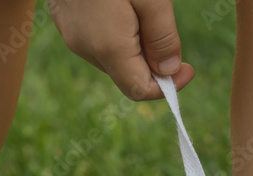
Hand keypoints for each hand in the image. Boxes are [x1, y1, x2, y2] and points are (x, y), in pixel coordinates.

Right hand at [50, 0, 194, 100]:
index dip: (167, 87)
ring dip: (136, 47)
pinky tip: (125, 6)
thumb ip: (162, 36)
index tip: (188, 68)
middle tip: (170, 33)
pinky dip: (118, 34)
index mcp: (108, 46)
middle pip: (126, 76)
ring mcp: (71, 33)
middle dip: (153, 64)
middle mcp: (85, 47)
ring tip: (145, 11)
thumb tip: (169, 71)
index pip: (139, 90)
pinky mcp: (65, 19)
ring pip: (112, 58)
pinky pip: (97, 40)